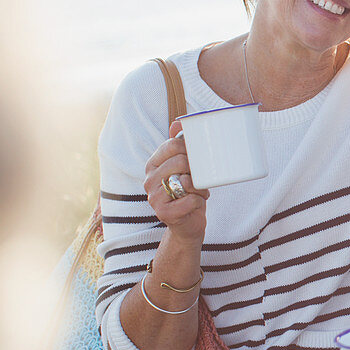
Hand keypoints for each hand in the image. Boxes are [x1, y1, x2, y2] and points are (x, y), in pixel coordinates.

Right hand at [143, 120, 210, 243]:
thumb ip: (181, 147)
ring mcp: (154, 197)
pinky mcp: (164, 213)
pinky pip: (192, 199)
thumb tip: (178, 124)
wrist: (187, 224)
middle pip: (181, 161)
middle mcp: (148, 179)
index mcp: (153, 165)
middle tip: (200, 179)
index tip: (197, 158)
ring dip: (201, 187)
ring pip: (187, 181)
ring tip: (200, 192)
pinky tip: (197, 203)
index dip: (191, 149)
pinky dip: (200, 201)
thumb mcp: (186, 168)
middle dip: (198, 170)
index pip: (172, 145)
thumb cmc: (189, 192)